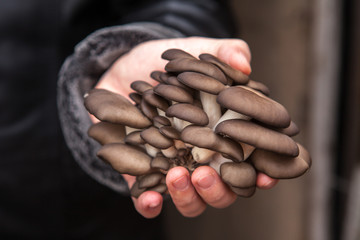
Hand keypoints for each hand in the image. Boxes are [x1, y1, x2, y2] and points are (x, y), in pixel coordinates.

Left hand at [96, 37, 277, 217]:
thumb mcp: (194, 52)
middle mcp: (203, 158)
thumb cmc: (163, 64)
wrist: (122, 71)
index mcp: (223, 136)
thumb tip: (244, 63)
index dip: (263, 172)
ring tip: (177, 175)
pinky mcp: (144, 175)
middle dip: (220, 189)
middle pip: (224, 190)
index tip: (266, 175)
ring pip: (192, 201)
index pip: (250, 161)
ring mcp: (175, 169)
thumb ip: (223, 53)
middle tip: (206, 173)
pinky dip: (150, 206)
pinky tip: (149, 198)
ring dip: (189, 197)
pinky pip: (150, 203)